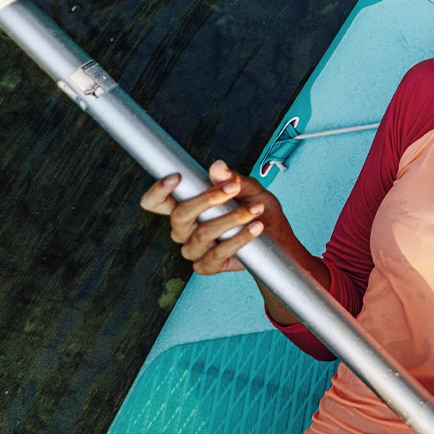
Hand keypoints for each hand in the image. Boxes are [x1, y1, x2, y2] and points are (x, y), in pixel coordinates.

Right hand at [140, 160, 290, 276]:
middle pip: (178, 215)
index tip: (177, 177)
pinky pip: (216, 254)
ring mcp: (193, 249)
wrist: (277, 237)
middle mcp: (183, 229)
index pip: (156, 203)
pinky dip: (239, 239)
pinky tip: (255, 228)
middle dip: (207, 199)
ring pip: (201, 234)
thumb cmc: (257, 209)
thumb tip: (218, 167)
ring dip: (232, 219)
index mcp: (186, 207)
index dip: (158, 191)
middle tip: (233, 188)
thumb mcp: (250, 189)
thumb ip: (232, 179)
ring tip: (256, 209)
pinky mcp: (206, 266)